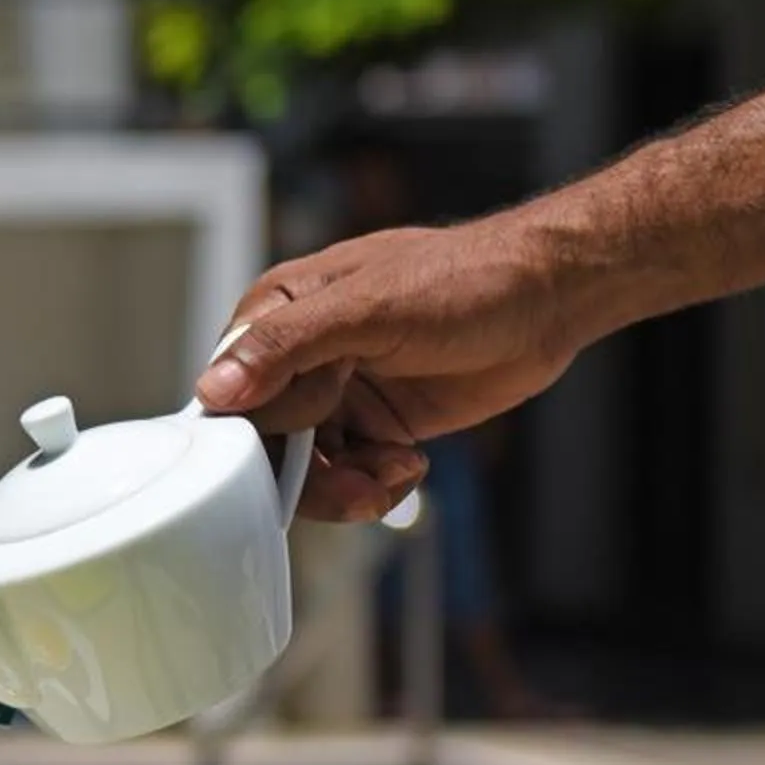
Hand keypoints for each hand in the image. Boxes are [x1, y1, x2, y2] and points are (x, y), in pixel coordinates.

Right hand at [196, 215, 592, 522]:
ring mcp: (337, 394)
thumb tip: (214, 389)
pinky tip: (411, 465)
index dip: (258, 434)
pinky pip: (351, 473)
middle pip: (265, 442)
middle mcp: (298, 357)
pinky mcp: (375, 424)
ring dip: (347, 485)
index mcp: (277, 314)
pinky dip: (377, 483)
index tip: (300, 454)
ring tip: (396, 473)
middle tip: (358, 484)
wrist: (549, 299)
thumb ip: (287, 347)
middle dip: (308, 475)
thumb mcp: (368, 308)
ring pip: (307, 467)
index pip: (230, 393)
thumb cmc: (464, 279)